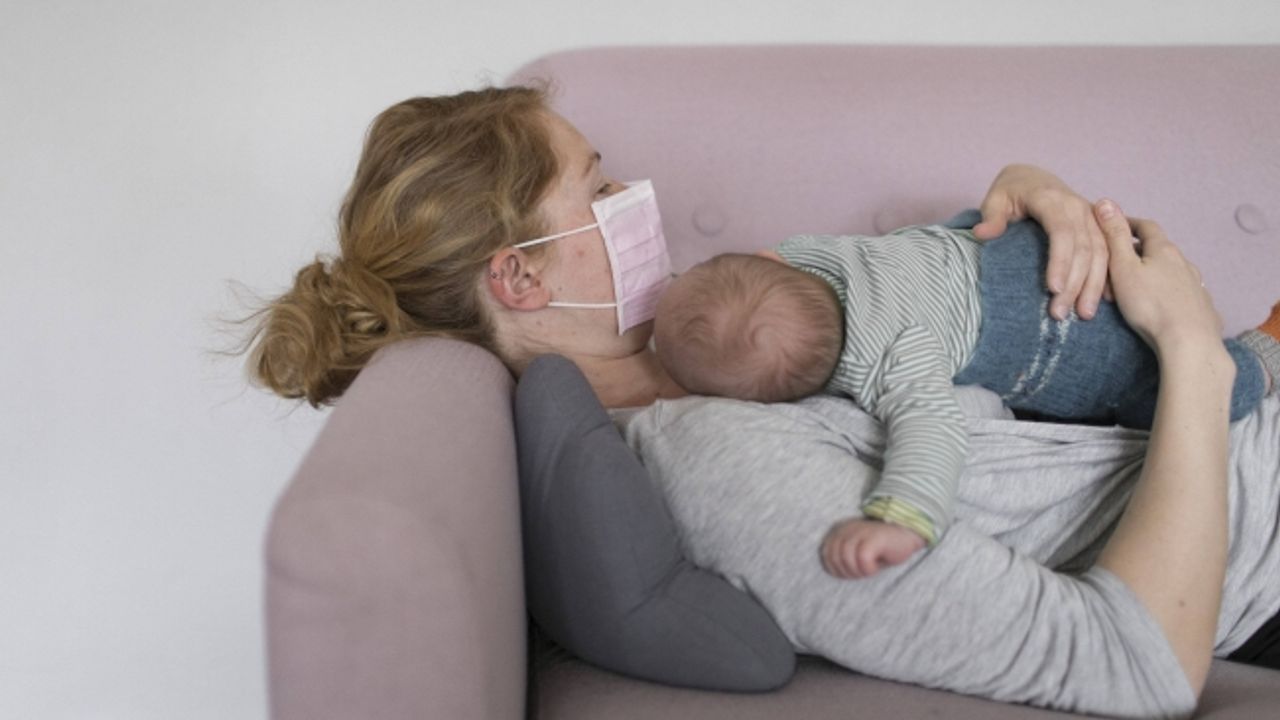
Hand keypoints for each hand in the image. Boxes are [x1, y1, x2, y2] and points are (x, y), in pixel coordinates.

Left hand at [820, 518, 925, 578]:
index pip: (826, 554)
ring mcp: (861, 532)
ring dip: (858, 572)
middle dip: (847, 573)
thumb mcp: (858, 552)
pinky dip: (869, 569)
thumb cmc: (883, 548)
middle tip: (862, 573)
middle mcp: (849, 529)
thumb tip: (834, 572)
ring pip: (847, 559)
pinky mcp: (874, 538)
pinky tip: (878, 567)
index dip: (836, 570)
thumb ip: (844, 557)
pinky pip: (863, 559)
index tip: (850, 574)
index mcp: (841, 531)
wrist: (907, 534)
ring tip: (870, 570)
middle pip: (835, 558)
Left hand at [974, 164, 1108, 320]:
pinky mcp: (1098, 226)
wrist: (1034, 178)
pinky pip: (1110, 252)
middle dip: (1074, 283)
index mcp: (1052, 199)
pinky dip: (1109, 276)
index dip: (1060, 261)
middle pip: (1083, 248)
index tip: (1052, 289)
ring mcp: (1091, 217)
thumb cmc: (1012, 191)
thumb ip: (991, 216)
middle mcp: (1078, 207)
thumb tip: (982, 233)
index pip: (1061, 232)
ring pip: (1100, 253)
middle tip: (1059, 314)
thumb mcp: (996, 198)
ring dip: (1093, 285)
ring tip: (1084, 315)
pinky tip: (1106, 300)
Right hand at [1094, 199, 1223, 354]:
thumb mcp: (1123, 267)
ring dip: (1156, 271)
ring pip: (1172, 270)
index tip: (1113, 226)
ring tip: (1139, 284)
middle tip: (1119, 261)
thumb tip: (1106, 201)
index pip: (1146, 227)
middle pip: (1160, 249)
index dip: (1128, 224)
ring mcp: (1195, 284)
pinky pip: (1182, 291)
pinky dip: (1168, 291)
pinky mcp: (1202, 306)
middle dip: (1140, 250)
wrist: (1188, 341)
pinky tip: (1163, 303)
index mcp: (1163, 249)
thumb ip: (1114, 236)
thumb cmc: (1149, 303)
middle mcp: (1183, 262)